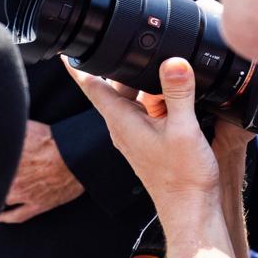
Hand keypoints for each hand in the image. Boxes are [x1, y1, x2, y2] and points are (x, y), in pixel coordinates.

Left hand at [0, 122, 83, 223]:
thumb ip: (11, 129)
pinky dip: (6, 218)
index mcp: (9, 162)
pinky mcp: (38, 205)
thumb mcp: (28, 128)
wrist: (77, 157)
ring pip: (1, 201)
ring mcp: (25, 195)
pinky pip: (17, 216)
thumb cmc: (53, 140)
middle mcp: (14, 180)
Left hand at [65, 55, 233, 212]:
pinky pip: (146, 113)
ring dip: (143, 85)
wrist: (190, 210)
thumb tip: (173, 62)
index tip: (67, 48)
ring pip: (133, 100)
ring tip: (163, 69)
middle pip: (115, 87)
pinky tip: (175, 97)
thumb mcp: (184, 129)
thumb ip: (178, 94)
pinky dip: (156, 100)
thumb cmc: (183, 178)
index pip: (92, 86)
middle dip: (122, 67)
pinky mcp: (149, 142)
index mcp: (121, 121)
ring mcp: (135, 136)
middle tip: (135, 47)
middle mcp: (123, 127)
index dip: (78, 65)